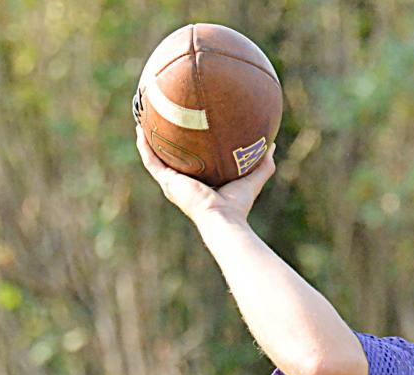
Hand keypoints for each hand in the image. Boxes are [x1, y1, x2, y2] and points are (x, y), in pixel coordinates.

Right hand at [135, 125, 275, 224]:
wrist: (223, 217)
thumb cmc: (238, 204)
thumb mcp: (253, 178)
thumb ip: (263, 163)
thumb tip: (272, 145)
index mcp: (200, 182)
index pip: (191, 161)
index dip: (187, 147)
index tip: (187, 129)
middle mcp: (184, 183)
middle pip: (170, 157)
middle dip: (165, 140)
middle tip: (161, 118)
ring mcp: (173, 183)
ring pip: (155, 157)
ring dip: (148, 139)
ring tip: (143, 118)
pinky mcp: (167, 182)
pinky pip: (150, 160)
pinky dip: (144, 145)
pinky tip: (140, 128)